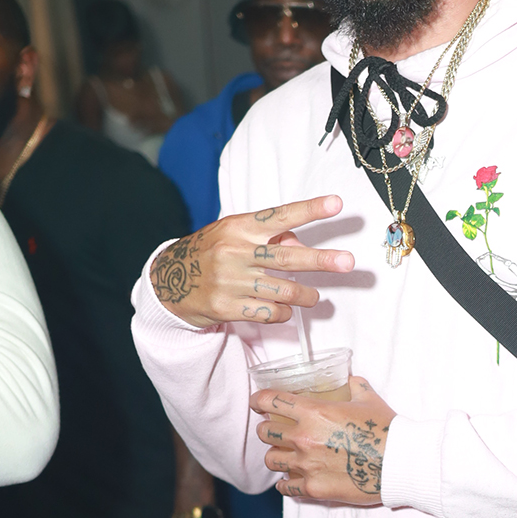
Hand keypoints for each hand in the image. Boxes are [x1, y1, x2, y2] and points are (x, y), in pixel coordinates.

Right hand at [150, 197, 351, 326]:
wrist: (168, 281)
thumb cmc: (210, 253)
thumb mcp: (233, 235)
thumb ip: (266, 237)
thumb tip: (299, 242)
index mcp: (238, 228)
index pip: (280, 216)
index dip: (310, 210)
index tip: (336, 203)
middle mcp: (235, 252)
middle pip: (287, 258)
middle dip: (321, 260)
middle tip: (348, 262)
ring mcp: (231, 281)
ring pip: (283, 291)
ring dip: (306, 296)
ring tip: (314, 297)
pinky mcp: (227, 307)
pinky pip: (270, 314)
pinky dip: (284, 313)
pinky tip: (284, 310)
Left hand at [253, 375, 395, 505]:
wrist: (399, 465)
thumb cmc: (386, 431)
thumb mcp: (369, 400)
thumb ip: (355, 387)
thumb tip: (351, 380)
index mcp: (313, 412)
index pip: (269, 401)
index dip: (258, 400)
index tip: (257, 402)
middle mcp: (303, 438)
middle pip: (264, 432)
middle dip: (267, 429)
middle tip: (275, 430)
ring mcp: (306, 465)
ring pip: (271, 460)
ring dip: (276, 455)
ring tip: (285, 455)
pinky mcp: (313, 489)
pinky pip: (285, 487)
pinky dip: (286, 483)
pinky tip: (291, 480)